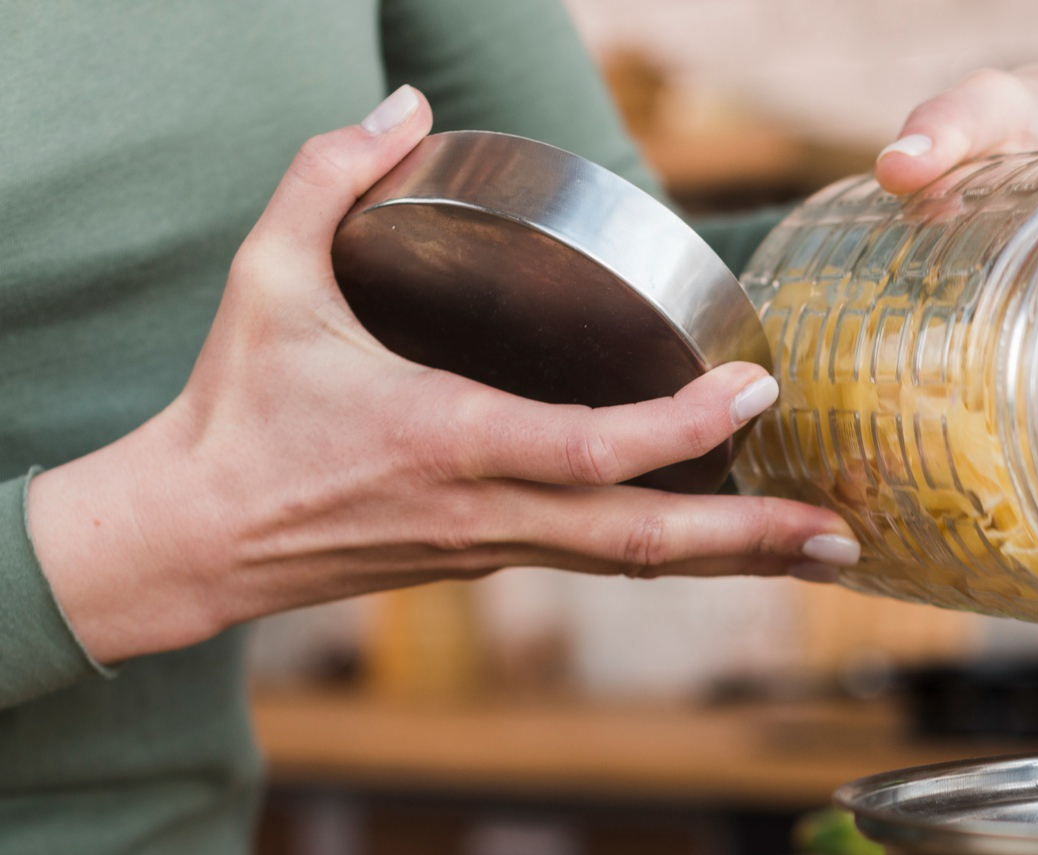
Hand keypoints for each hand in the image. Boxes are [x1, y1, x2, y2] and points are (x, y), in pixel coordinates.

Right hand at [27, 86, 856, 666]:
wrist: (194, 539)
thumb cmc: (236, 412)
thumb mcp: (267, 282)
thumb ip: (327, 180)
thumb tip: (402, 106)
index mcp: (443, 440)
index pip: (589, 449)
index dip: (680, 428)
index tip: (754, 389)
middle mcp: (485, 511)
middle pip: (641, 541)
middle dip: (747, 539)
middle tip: (841, 528)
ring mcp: (495, 548)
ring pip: (632, 564)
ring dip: (733, 559)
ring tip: (826, 546)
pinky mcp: (492, 560)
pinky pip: (603, 559)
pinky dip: (678, 553)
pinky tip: (737, 538)